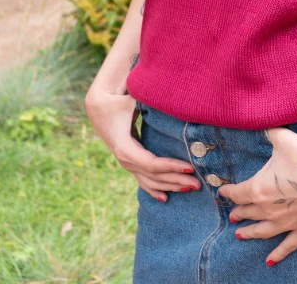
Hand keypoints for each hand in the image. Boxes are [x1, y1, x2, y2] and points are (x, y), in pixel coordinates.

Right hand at [84, 89, 200, 200]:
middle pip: (154, 176)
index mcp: (125, 147)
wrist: (98, 107)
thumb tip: (167, 96)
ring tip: (191, 188)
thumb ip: (147, 100)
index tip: (190, 167)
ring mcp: (127, 164)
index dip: (171, 167)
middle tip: (198, 184)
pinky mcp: (130, 163)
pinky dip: (155, 190)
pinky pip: (143, 181)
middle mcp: (125, 159)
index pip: (151, 163)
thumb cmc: (117, 102)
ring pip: (150, 181)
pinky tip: (165, 198)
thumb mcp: (131, 100)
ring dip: (171, 186)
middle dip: (177, 180)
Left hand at [218, 121, 296, 265]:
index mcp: (260, 189)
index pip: (238, 193)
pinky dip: (277, 254)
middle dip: (238, 212)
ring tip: (239, 235)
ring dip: (249, 233)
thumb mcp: (283, 139)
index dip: (229, 192)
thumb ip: (268, 131)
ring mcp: (286, 223)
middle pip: (248, 212)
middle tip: (231, 214)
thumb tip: (259, 120)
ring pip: (262, 231)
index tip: (222, 192)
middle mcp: (269, 210)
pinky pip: (287, 246)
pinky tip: (269, 261)